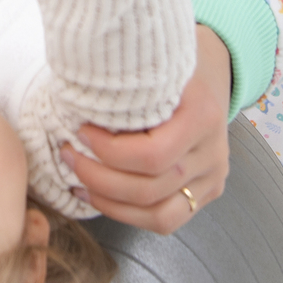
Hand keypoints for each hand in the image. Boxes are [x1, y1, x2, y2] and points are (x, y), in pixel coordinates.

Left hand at [61, 27, 231, 230]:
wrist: (213, 68)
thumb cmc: (172, 63)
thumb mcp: (152, 62)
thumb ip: (123, 84)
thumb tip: (72, 102)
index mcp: (203, 116)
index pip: (152, 155)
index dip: (108, 152)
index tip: (80, 132)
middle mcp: (213, 153)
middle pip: (151, 188)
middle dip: (99, 178)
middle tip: (68, 155)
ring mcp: (213, 177)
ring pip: (159, 215)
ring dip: (110, 203)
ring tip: (78, 183)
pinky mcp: (206, 192)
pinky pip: (167, 220)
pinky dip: (129, 215)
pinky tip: (100, 198)